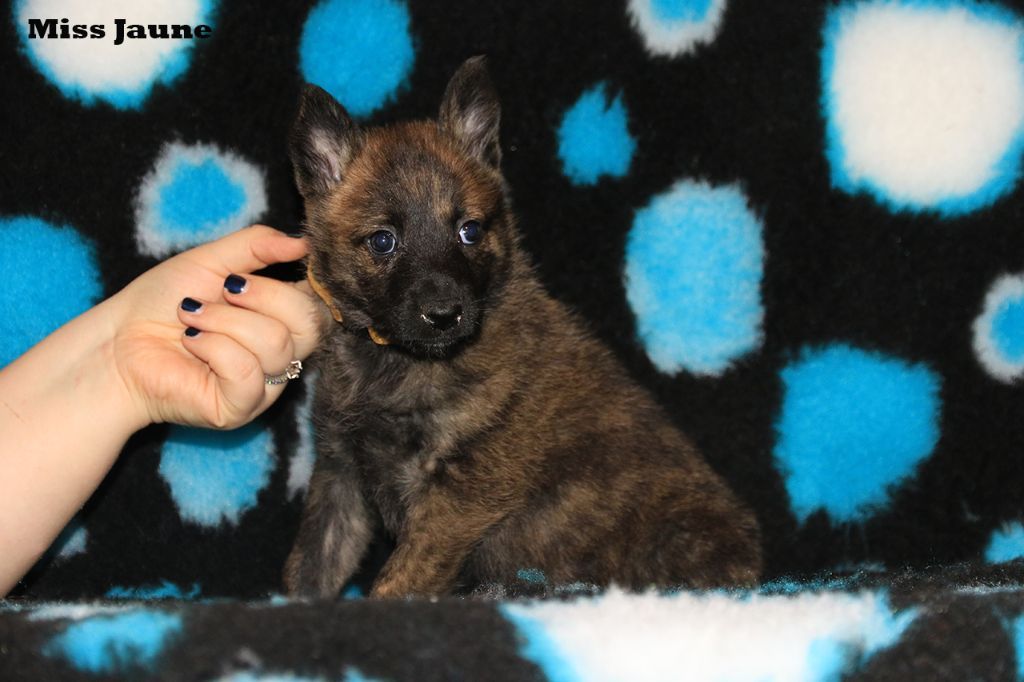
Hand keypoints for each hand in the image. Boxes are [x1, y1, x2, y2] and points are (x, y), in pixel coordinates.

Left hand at [109, 225, 324, 429]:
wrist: (117, 340)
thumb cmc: (160, 303)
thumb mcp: (212, 261)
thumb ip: (258, 247)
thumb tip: (302, 242)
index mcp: (280, 321)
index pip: (318, 305)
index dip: (301, 284)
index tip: (260, 270)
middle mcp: (280, 356)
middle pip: (309, 324)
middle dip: (263, 296)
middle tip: (223, 290)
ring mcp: (263, 387)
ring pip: (276, 345)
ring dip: (225, 321)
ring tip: (192, 317)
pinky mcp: (239, 409)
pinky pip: (248, 372)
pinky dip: (214, 347)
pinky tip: (191, 343)